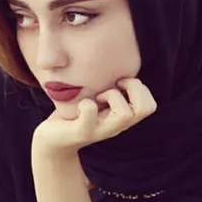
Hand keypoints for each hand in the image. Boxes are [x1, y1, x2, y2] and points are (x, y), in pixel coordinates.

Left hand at [32, 78, 156, 155]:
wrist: (52, 140)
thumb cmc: (75, 113)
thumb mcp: (96, 99)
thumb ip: (110, 87)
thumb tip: (119, 61)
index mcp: (121, 118)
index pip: (150, 106)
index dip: (140, 89)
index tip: (119, 82)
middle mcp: (115, 126)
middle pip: (145, 109)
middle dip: (133, 89)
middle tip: (111, 87)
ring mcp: (99, 130)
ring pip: (125, 114)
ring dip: (112, 96)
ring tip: (96, 97)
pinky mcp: (81, 132)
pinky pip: (90, 113)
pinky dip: (86, 104)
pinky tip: (80, 104)